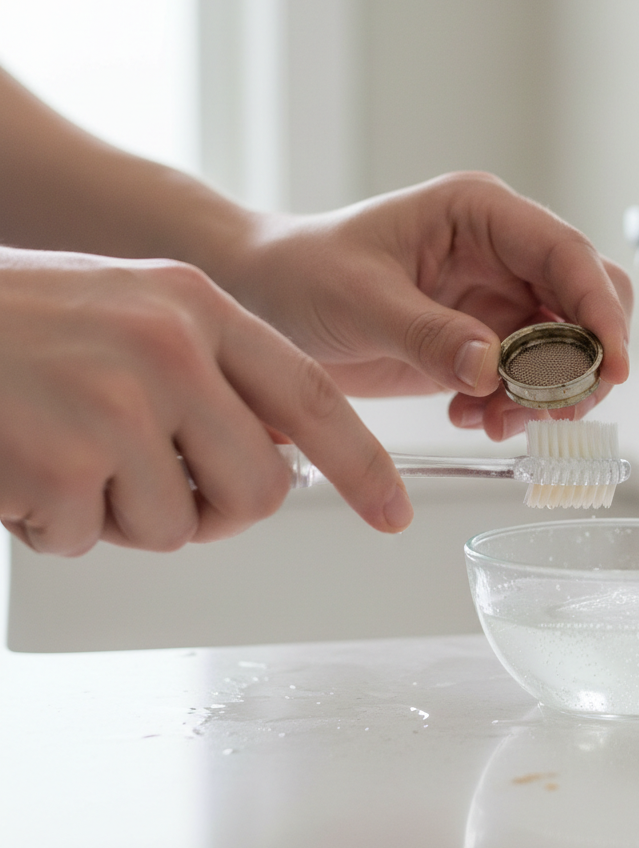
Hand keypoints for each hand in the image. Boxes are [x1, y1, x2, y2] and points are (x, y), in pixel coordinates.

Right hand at [0, 248, 411, 555]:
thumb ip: (214, 373)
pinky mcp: (61, 460)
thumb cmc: (23, 322)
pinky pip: (94, 540)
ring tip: (68, 459)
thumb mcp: (134, 312)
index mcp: (200, 307)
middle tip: (160, 491)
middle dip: (218, 511)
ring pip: (179, 526)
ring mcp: (117, 402)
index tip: (392, 514)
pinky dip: (58, 524)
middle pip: (259, 488)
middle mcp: (172, 347)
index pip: (312, 398)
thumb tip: (279, 457)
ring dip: (124, 515)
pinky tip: (23, 470)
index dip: (362, 464)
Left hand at [223, 173, 632, 439]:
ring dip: (548, 394)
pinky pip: (529, 379)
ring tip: (495, 421)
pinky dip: (517, 406)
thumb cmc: (302, 273)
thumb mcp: (359, 299)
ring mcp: (496, 299)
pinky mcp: (483, 341)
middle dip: (582, 361)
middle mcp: (501, 253)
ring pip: (565, 349)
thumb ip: (427, 333)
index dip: (599, 310)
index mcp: (480, 214)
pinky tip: (473, 416)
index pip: (566, 254)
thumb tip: (492, 368)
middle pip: (587, 302)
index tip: (611, 365)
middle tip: (552, 409)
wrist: (267, 300)